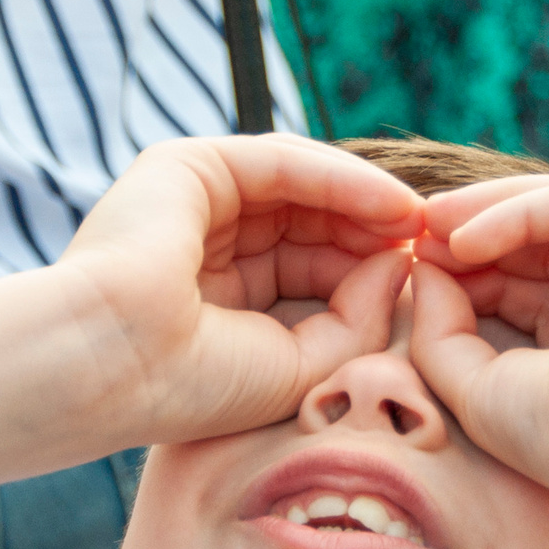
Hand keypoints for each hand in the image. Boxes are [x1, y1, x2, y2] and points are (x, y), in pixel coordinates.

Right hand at [58, 136, 424, 442]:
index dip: (368, 272)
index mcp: (216, 293)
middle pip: (311, 222)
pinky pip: (284, 162)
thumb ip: (356, 319)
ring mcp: (194, 199)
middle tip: (438, 247)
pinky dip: (342, 180)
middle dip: (375, 233)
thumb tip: (404, 266)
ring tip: (422, 226)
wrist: (110, 365)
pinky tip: (391, 206)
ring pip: (302, 188)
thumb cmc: (189, 386)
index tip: (427, 284)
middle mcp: (204, 241)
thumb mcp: (298, 363)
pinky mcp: (188, 165)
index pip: (308, 268)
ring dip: (368, 203)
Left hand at [405, 174, 548, 504]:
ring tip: (427, 228)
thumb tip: (420, 271)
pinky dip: (514, 213)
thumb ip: (440, 332)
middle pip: (540, 248)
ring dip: (487, 216)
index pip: (528, 293)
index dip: (469, 279)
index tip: (413, 272)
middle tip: (414, 240)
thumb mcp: (478, 388)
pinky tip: (463, 240)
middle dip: (472, 240)